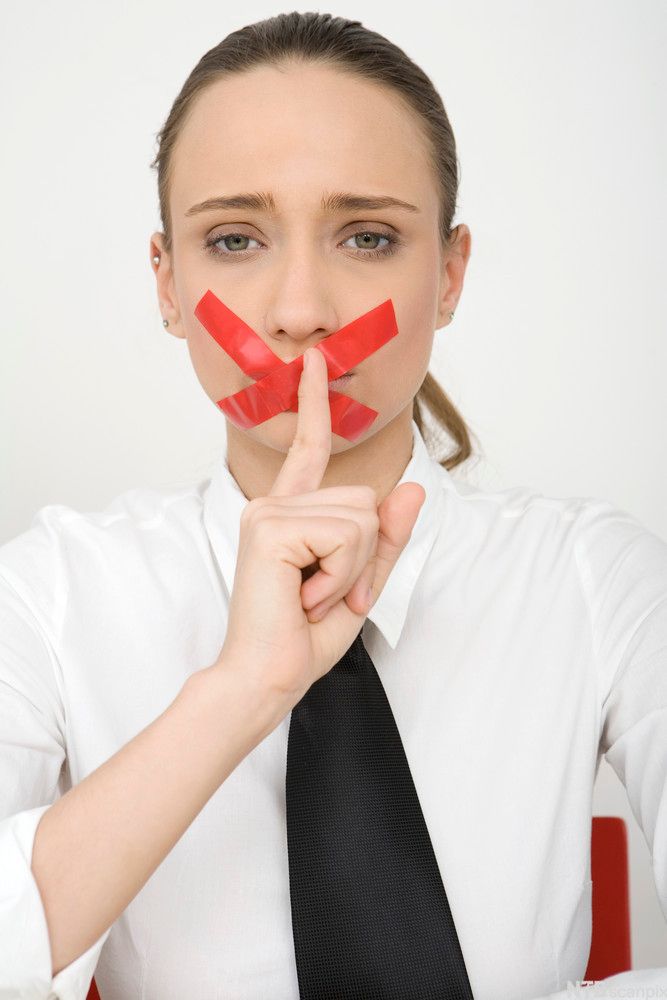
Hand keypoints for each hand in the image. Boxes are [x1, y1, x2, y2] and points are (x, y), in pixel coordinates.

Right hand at [216, 345, 425, 713]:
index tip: (315, 361)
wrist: (266, 677)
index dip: (315, 404)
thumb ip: (385, 539)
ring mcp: (268, 511)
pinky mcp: (271, 527)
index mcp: (288, 513)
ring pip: (362, 516)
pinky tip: (305, 596)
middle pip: (365, 499)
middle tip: (325, 593)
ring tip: (312, 596)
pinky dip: (342, 574)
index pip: (308, 449)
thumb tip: (410, 489)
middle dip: (365, 555)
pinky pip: (346, 535)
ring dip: (354, 569)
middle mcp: (272, 503)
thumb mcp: (359, 584)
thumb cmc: (302, 638)